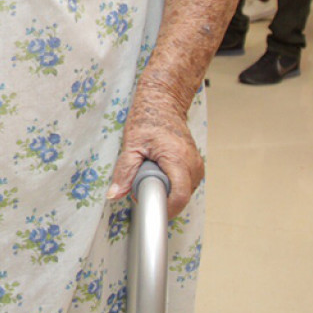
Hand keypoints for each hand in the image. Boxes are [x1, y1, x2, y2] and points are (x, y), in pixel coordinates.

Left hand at [107, 103, 203, 218]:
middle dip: (164, 200)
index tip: (150, 208)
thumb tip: (115, 194)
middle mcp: (192, 162)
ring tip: (152, 178)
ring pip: (187, 192)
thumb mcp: (131, 145)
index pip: (179, 196)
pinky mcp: (197, 164)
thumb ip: (124, 172)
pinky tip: (162, 175)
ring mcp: (197, 163)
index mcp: (177, 158)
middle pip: (183, 197)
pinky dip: (175, 185)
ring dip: (170, 192)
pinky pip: (189, 184)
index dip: (165, 209)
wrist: (163, 103)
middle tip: (144, 188)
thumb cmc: (148, 119)